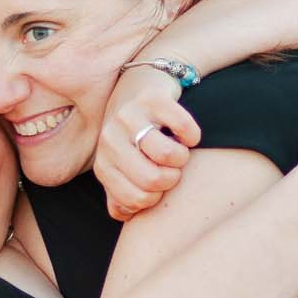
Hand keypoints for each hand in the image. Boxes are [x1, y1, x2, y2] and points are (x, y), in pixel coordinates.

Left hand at [97, 63, 202, 221]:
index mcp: (104, 165)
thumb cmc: (134, 136)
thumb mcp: (122, 167)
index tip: (159, 181)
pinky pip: (183, 127)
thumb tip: (128, 214)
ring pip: (167, 154)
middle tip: (172, 166)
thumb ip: (123, 195)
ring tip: (179, 150)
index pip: (137, 200)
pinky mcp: (151, 99)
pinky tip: (187, 135)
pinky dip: (193, 135)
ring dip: (183, 157)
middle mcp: (110, 140)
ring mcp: (128, 117)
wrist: (140, 84)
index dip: (158, 197)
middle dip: (172, 177)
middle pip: (153, 180)